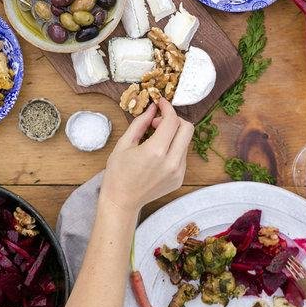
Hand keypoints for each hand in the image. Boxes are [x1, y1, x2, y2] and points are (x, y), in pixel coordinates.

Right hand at [100, 99, 192, 214]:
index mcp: (155, 152)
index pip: (172, 121)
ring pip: (186, 142)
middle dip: (175, 120)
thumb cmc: (118, 173)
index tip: (160, 104)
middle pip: (187, 128)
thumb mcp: (124, 144)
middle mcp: (171, 162)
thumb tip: (153, 108)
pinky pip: (183, 155)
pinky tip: (158, 154)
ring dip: (174, 134)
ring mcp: (178, 172)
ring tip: (155, 139)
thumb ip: (140, 123)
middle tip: (158, 123)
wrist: (122, 201)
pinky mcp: (180, 179)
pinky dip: (173, 148)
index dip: (167, 108)